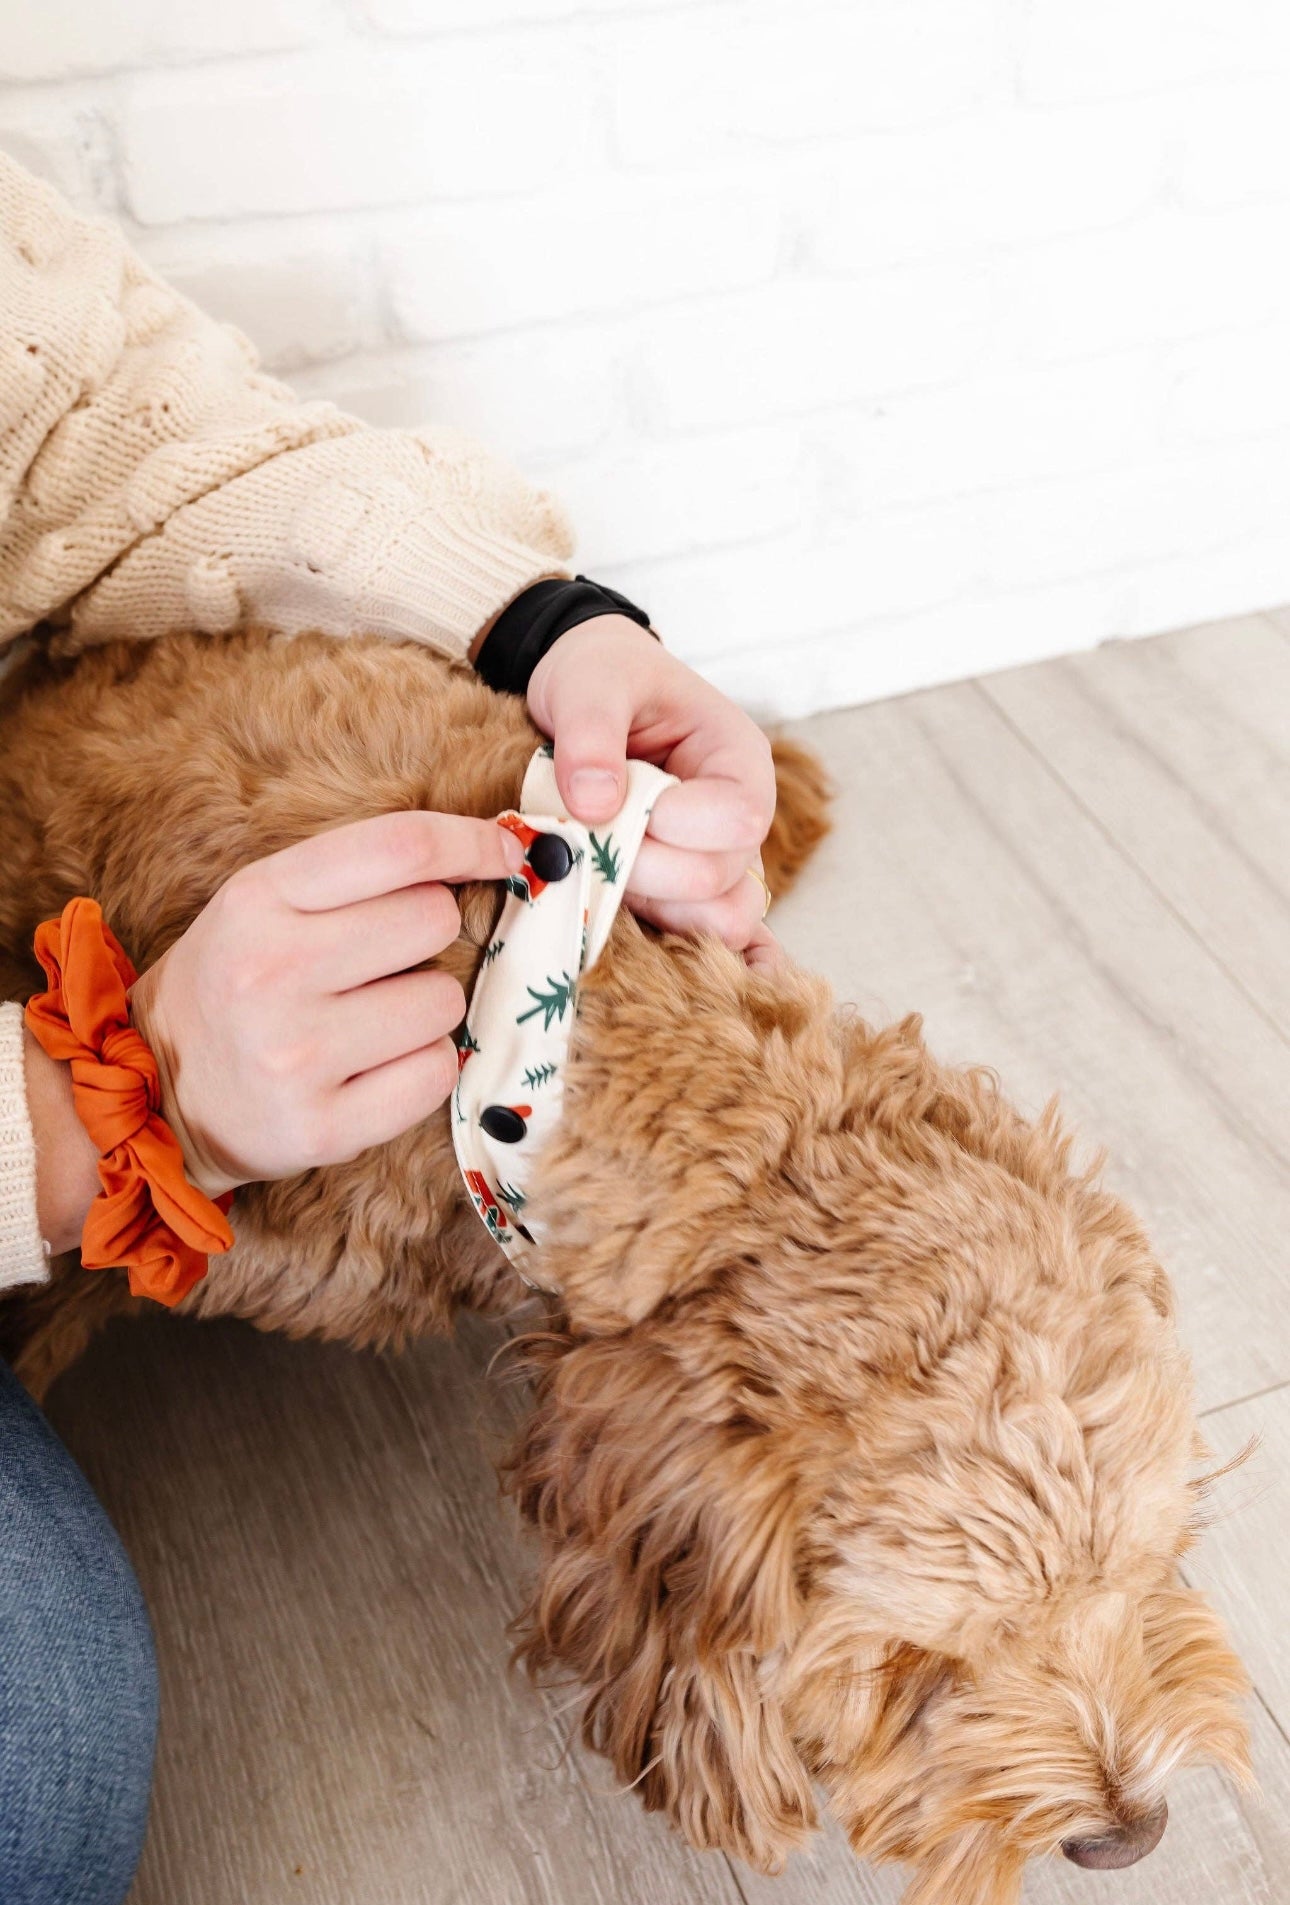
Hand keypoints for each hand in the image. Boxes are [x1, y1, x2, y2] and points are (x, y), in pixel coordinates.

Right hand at [128, 812, 522, 1195]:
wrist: (157, 1093)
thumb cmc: (235, 984)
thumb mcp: (264, 904)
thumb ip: (359, 874)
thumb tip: (493, 847)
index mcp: (259, 898)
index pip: (398, 848)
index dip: (470, 842)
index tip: (506, 851)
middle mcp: (272, 971)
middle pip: (434, 920)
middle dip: (430, 937)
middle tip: (385, 962)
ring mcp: (296, 1054)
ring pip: (443, 1002)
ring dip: (426, 1009)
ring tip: (369, 1022)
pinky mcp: (323, 1127)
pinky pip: (435, 1076)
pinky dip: (422, 1070)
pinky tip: (374, 1069)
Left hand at [526, 615, 775, 949]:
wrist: (587, 691)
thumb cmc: (602, 675)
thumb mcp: (589, 682)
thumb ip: (590, 735)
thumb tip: (596, 805)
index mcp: (738, 758)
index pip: (736, 820)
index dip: (668, 825)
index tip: (607, 802)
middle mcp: (741, 818)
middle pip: (718, 880)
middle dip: (641, 869)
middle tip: (584, 836)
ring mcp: (717, 859)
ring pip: (713, 921)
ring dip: (644, 906)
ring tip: (593, 863)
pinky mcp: (683, 890)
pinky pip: (692, 935)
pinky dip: (652, 933)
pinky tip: (609, 911)